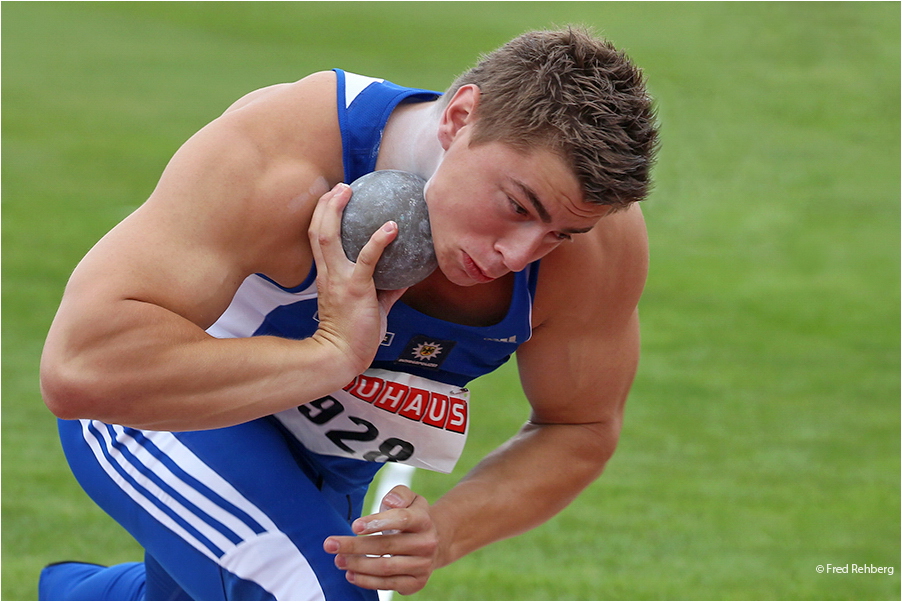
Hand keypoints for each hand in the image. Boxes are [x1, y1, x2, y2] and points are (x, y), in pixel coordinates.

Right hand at [308, 183, 407, 375]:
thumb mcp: (371, 306)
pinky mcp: (356, 288)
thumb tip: (405, 278)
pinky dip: (378, 240)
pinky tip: (392, 226)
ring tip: (350, 191)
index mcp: (328, 276)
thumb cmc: (356, 335)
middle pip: (317, 231)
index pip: (319, 239)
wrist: (341, 357)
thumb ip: (384, 289)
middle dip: (325, 205)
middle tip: (340, 186)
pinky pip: (367, 259)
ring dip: (335, 211)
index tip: (334, 197)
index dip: (323, 215)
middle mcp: (329, 274)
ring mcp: (340, 279)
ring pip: (329, 238)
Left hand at [323, 485, 438, 594]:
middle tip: (331, 544)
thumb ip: (400, 494)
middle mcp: (427, 543)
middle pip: (387, 545)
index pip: (401, 519)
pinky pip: (388, 584)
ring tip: (338, 560)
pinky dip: (367, 581)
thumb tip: (390, 502)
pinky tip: (351, 574)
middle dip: (355, 546)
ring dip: (358, 565)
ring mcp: (422, 565)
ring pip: (385, 567)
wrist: (434, 543)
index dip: (377, 522)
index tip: (354, 526)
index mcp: (424, 520)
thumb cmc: (412, 517)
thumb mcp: (410, 499)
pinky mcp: (415, 583)